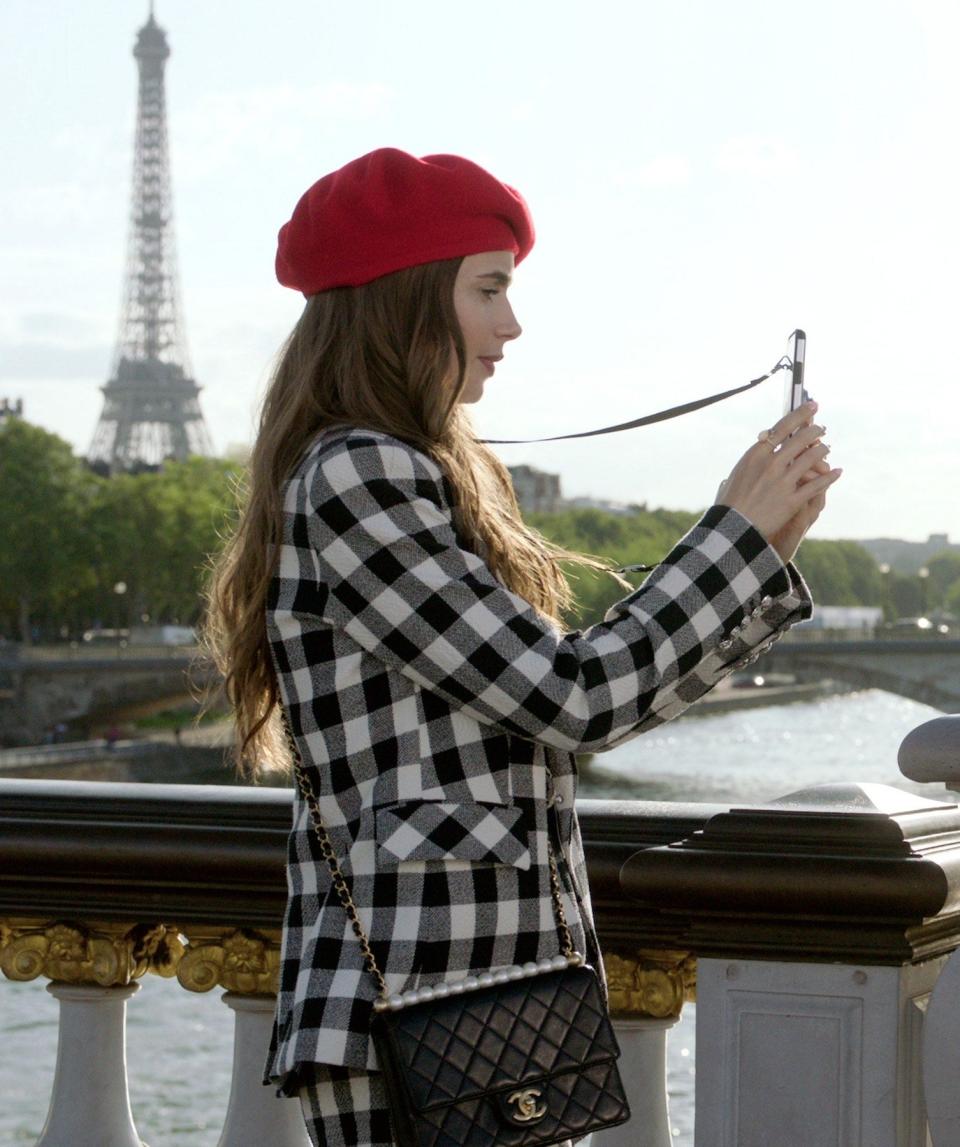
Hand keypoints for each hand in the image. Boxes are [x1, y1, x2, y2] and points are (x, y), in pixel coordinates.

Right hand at [715, 402, 841, 563]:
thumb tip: (764, 444)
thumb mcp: (737, 473)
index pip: (782, 427)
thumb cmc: (730, 502)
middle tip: (821, 428)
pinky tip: (837, 472)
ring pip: (812, 458)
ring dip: (823, 450)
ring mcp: (783, 482)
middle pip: (801, 439)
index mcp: (755, 455)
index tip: (811, 406)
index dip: (800, 414)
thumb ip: (754, 459)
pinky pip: (817, 485)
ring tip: (826, 448)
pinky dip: (830, 477)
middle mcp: (771, 464)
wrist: (732, 529)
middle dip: (815, 431)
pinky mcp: (792, 500)